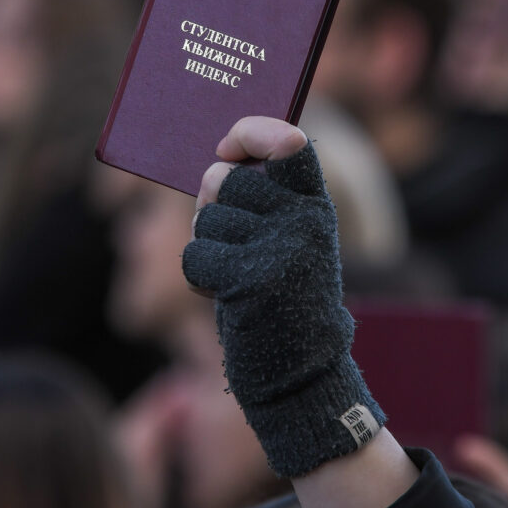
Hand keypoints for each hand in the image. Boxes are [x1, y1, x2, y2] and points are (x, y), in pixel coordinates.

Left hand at [182, 116, 384, 477]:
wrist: (300, 374)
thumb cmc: (279, 297)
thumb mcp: (280, 240)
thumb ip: (256, 199)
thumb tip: (216, 167)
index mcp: (314, 204)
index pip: (289, 144)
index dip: (251, 133)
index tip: (228, 145)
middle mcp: (304, 221)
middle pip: (223, 179)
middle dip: (210, 206)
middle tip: (231, 239)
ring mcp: (281, 250)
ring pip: (205, 219)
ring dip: (207, 248)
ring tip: (237, 276)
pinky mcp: (252, 281)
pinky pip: (194, 256)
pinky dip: (199, 279)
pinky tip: (226, 297)